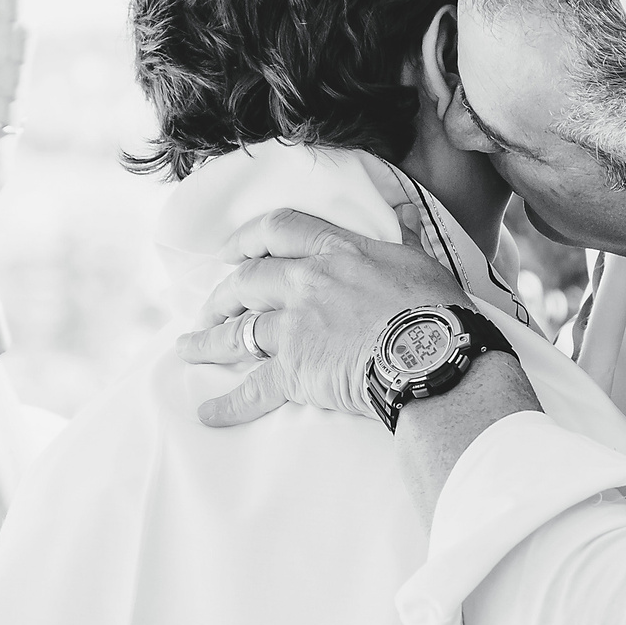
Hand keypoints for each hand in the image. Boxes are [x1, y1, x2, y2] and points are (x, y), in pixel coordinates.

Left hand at [176, 209, 471, 425]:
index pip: (280, 229)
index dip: (248, 237)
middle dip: (222, 294)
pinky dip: (228, 404)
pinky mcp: (295, 371)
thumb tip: (407, 211)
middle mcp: (306, 283)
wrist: (431, 353)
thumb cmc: (436, 309)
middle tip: (210, 307)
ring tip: (188, 348)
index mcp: (337, 252)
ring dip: (208, 340)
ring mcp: (296, 327)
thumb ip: (407, 237)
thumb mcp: (422, 262)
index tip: (229, 250)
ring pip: (238, 331)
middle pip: (247, 280)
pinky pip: (253, 389)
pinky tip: (209, 413)